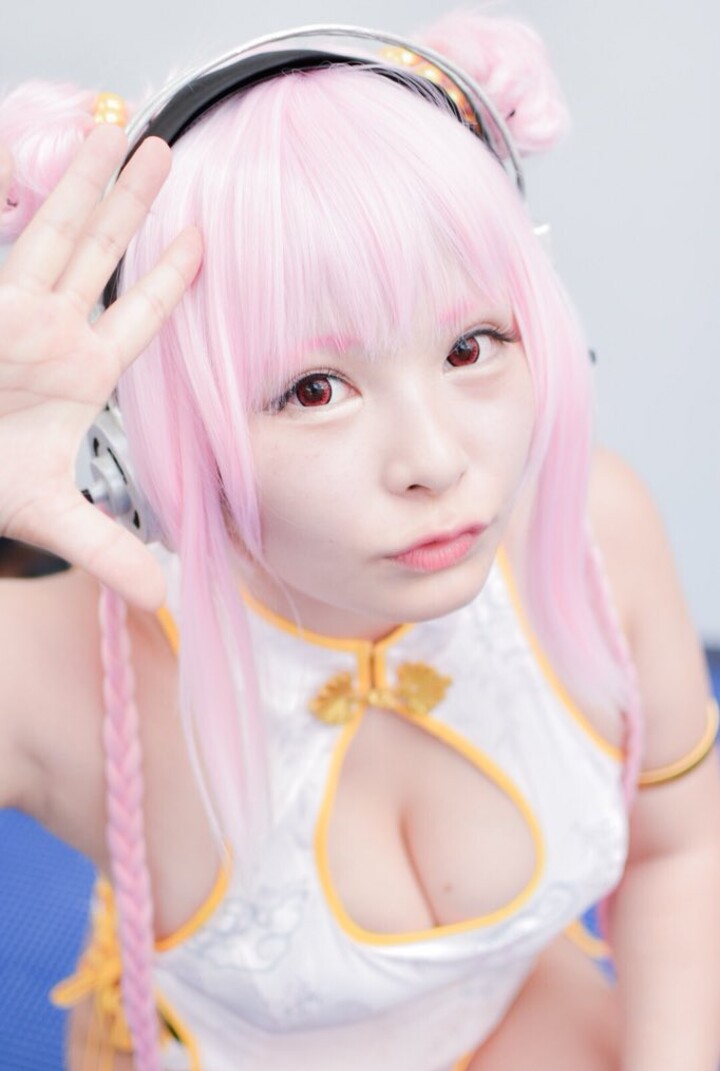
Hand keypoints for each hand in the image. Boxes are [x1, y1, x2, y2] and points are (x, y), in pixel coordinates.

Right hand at [0, 124, 201, 607]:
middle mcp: (49, 330)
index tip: (204, 239)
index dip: (172, 278)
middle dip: (132, 202)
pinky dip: (18, 205)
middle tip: (166, 149)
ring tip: (115, 128)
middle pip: (101, 253)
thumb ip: (107, 549)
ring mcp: (9, 312)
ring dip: (84, 182)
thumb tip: (163, 598)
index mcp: (80, 369)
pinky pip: (4, 243)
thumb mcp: (51, 517)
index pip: (141, 314)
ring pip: (53, 231)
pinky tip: (39, 160)